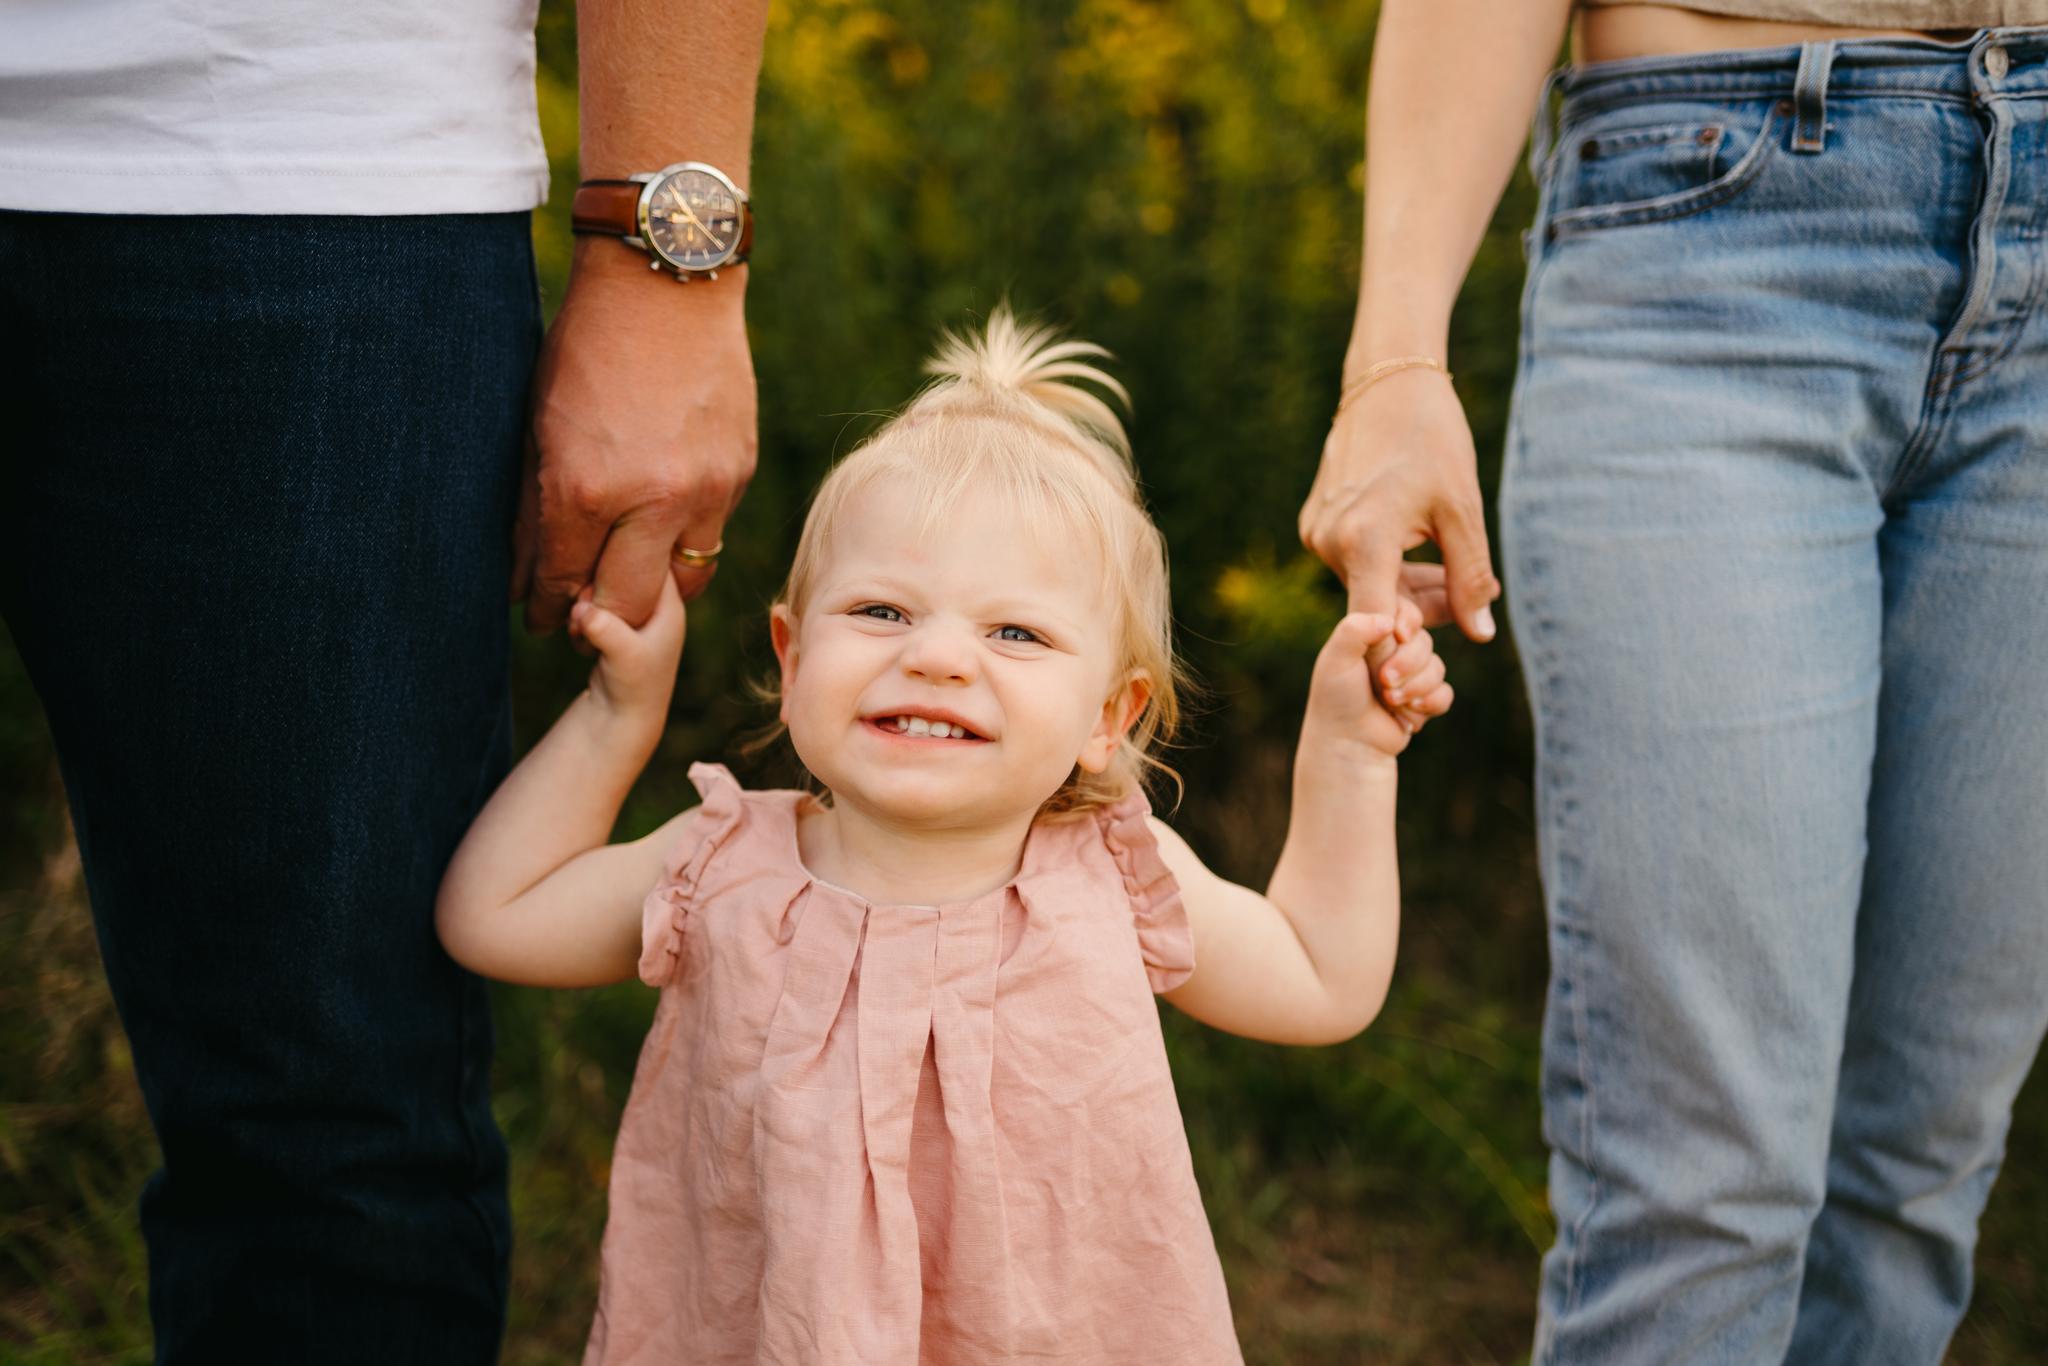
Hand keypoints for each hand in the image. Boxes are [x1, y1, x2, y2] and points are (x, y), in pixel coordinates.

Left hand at [515, 245, 756, 637]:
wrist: (668, 284)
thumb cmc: (588, 346)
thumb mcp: (540, 425)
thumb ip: (534, 505)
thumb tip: (528, 575)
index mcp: (586, 488)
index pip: (563, 581)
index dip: (547, 609)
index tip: (542, 618)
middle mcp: (652, 501)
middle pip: (629, 607)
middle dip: (599, 623)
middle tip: (581, 624)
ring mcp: (705, 491)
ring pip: (683, 583)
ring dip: (652, 590)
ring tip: (627, 577)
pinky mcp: (737, 474)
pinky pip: (710, 534)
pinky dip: (682, 539)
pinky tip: (661, 521)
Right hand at [570, 571, 686, 722]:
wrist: (621, 717)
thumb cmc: (633, 688)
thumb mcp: (623, 656)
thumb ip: (606, 629)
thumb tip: (582, 608)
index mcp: (669, 604)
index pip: (652, 558)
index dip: (622, 559)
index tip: (597, 576)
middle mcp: (655, 604)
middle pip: (621, 568)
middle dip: (596, 582)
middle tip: (584, 606)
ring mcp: (634, 614)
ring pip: (603, 585)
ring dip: (584, 600)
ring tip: (580, 625)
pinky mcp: (614, 624)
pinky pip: (592, 603)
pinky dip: (580, 613)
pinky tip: (578, 633)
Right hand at [1299, 367, 1499, 643]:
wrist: (1388, 384)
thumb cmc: (1434, 440)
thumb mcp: (1462, 511)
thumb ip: (1471, 578)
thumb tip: (1482, 635)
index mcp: (1364, 541)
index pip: (1378, 628)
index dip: (1405, 655)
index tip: (1437, 662)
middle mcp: (1328, 542)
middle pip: (1378, 608)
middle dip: (1426, 611)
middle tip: (1474, 595)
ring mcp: (1317, 533)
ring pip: (1367, 586)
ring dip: (1409, 588)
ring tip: (1452, 567)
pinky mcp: (1314, 524)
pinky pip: (1353, 563)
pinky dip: (1387, 566)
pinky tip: (1417, 544)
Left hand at [1305, 606, 1453, 759]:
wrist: (1348, 744)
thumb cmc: (1337, 699)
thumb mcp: (1336, 659)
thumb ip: (1354, 630)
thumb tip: (1389, 619)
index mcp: (1373, 634)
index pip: (1405, 612)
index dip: (1407, 623)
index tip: (1398, 636)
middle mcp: (1394, 651)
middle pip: (1424, 641)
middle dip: (1407, 664)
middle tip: (1383, 682)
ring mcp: (1411, 675)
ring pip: (1438, 668)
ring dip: (1415, 688)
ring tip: (1389, 702)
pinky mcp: (1424, 699)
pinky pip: (1445, 693)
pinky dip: (1428, 704)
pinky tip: (1407, 714)